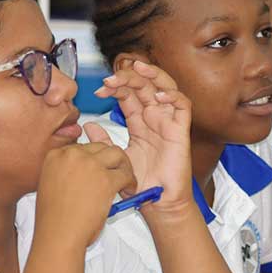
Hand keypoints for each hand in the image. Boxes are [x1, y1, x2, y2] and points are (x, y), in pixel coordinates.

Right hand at [34, 142, 135, 248]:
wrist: (58, 236)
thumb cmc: (54, 219)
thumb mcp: (51, 186)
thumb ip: (66, 173)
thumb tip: (86, 171)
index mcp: (55, 156)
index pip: (82, 147)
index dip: (93, 159)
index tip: (98, 168)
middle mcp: (72, 155)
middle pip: (100, 147)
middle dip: (110, 160)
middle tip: (116, 172)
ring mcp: (90, 165)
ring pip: (117, 154)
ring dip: (124, 166)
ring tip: (125, 179)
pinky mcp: (106, 179)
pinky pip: (125, 174)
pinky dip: (131, 182)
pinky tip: (128, 190)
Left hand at [91, 60, 193, 212]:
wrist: (157, 203)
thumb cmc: (140, 183)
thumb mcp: (116, 158)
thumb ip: (103, 141)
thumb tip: (88, 126)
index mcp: (138, 122)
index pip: (128, 94)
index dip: (115, 87)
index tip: (98, 91)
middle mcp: (154, 117)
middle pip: (144, 85)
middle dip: (128, 77)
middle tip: (110, 79)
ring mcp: (168, 122)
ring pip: (165, 87)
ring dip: (152, 75)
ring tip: (138, 69)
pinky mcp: (181, 130)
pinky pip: (182, 106)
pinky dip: (173, 96)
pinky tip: (158, 96)